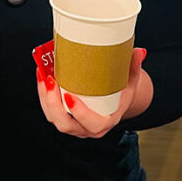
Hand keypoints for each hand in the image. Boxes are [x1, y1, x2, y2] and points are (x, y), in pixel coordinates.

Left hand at [36, 47, 151, 137]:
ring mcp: (74, 126)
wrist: (113, 103)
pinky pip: (50, 112)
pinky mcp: (63, 119)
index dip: (79, 113)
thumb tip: (139, 51)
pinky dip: (43, 96)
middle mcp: (87, 129)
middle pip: (66, 125)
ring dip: (45, 98)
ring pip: (54, 119)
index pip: (92, 125)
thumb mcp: (131, 82)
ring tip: (44, 75)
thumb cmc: (121, 94)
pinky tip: (42, 77)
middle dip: (54, 104)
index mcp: (106, 122)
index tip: (70, 95)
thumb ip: (134, 67)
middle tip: (52, 81)